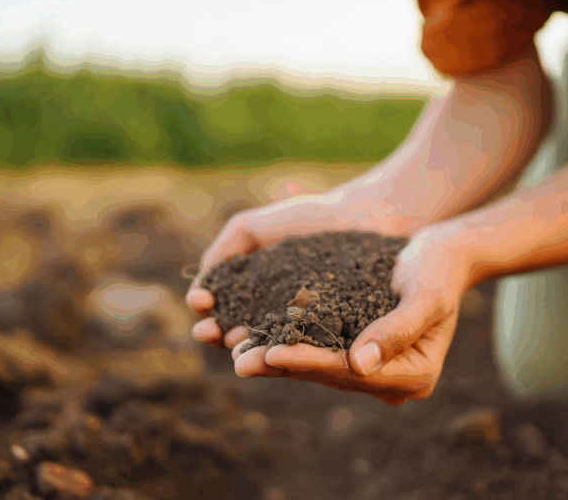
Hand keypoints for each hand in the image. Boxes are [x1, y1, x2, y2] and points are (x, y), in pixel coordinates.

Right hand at [186, 192, 390, 349]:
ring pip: (271, 346)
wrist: (367, 216)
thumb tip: (201, 284)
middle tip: (209, 332)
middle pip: (240, 333)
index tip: (200, 303)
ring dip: (249, 350)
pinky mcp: (336, 338)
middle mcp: (277, 317)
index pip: (223, 310)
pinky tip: (274, 348)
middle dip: (220, 335)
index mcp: (256, 295)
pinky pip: (310, 348)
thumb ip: (225, 248)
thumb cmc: (312, 218)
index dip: (208, 311)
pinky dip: (290, 352)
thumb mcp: (255, 227)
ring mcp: (306, 330)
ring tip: (235, 346)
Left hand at [232, 221, 473, 404]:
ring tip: (237, 352)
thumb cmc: (438, 268)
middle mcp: (393, 382)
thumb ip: (397, 329)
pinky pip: (318, 353)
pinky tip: (254, 338)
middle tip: (239, 360)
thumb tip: (359, 364)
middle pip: (330, 375)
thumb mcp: (426, 294)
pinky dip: (288, 345)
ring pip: (318, 368)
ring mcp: (375, 371)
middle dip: (283, 366)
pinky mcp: (358, 354)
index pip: (351, 372)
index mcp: (415, 376)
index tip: (272, 352)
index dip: (309, 362)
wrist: (442, 255)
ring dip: (277, 360)